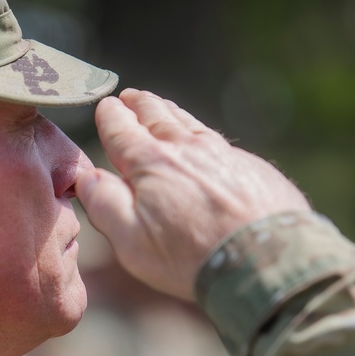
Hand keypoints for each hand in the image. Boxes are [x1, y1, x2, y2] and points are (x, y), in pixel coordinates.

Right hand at [75, 89, 310, 300]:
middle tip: (130, 96)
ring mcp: (223, 154)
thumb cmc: (191, 257)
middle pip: (157, 116)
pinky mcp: (252, 167)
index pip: (122, 130)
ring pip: (189, 123)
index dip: (110, 116)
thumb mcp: (132, 241)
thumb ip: (105, 205)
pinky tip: (202, 138)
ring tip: (160, 106)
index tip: (105, 106)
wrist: (267, 259)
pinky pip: (218, 141)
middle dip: (140, 104)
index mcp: (150, 163)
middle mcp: (186, 148)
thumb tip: (87, 176)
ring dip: (170, 111)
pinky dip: (201, 133)